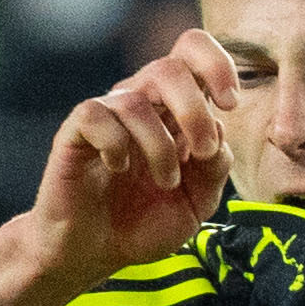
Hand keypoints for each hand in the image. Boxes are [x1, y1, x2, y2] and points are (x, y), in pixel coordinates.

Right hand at [27, 29, 239, 286]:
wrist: (93, 254)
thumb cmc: (142, 224)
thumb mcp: (198, 202)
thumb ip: (216, 167)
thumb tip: (218, 128)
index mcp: (172, 109)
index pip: (190, 52)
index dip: (216, 64)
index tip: (229, 103)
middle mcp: (140, 104)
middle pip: (169, 68)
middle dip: (194, 110)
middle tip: (203, 151)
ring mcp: (106, 117)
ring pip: (136, 99)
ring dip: (161, 146)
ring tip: (166, 182)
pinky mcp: (75, 134)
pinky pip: (96, 115)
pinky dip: (116, 144)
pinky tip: (118, 167)